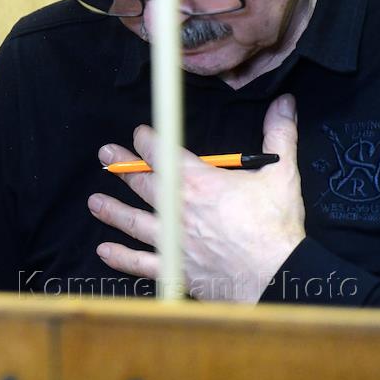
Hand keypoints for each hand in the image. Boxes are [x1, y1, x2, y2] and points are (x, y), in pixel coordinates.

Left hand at [87, 94, 305, 301]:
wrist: (277, 276)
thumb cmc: (276, 226)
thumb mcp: (281, 174)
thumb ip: (279, 134)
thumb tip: (285, 102)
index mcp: (197, 182)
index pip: (161, 153)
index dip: (147, 140)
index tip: (139, 133)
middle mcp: (176, 209)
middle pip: (142, 182)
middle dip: (122, 166)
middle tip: (104, 155)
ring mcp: (172, 241)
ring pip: (134, 221)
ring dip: (112, 210)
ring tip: (94, 201)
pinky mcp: (175, 270)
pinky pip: (141, 264)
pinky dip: (121, 258)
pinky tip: (104, 251)